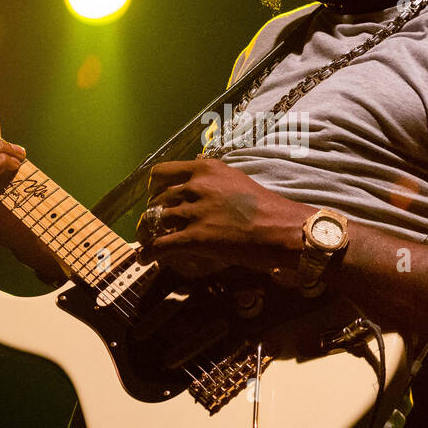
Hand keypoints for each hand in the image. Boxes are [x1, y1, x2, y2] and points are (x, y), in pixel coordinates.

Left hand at [136, 158, 314, 278]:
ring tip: (148, 240)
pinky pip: (161, 244)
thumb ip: (212, 177)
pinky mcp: (196, 237)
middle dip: (152, 213)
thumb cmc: (266, 207)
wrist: (282, 228)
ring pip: (156, 221)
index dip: (153, 187)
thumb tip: (196, 169)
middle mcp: (197, 186)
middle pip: (158, 200)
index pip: (162, 172)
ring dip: (149, 232)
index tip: (154, 196)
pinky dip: (149, 253)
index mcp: (205, 169)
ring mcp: (195, 211)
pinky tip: (145, 258)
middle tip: (154, 224)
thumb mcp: (235, 179)